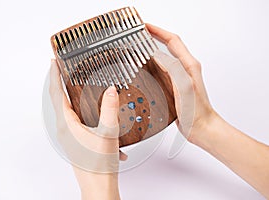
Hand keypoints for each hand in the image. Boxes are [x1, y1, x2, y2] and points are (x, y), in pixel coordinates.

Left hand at [49, 59, 124, 199]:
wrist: (99, 185)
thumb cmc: (100, 165)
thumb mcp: (107, 133)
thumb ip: (109, 109)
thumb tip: (110, 91)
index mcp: (67, 124)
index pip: (56, 93)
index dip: (54, 75)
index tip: (53, 62)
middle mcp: (65, 129)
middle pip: (59, 99)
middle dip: (60, 81)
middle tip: (63, 68)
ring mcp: (70, 135)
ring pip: (67, 109)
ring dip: (70, 94)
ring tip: (75, 83)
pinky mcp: (76, 139)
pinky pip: (75, 118)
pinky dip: (80, 108)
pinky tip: (92, 109)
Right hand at [146, 23, 216, 140]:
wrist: (202, 127)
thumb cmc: (197, 111)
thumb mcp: (184, 86)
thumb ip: (173, 68)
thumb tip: (158, 55)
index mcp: (189, 65)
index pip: (173, 40)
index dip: (158, 31)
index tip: (146, 26)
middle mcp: (185, 69)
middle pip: (168, 46)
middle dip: (154, 37)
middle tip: (141, 35)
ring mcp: (179, 78)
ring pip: (164, 58)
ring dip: (152, 50)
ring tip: (140, 48)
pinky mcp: (175, 87)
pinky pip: (162, 71)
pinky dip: (152, 66)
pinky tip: (145, 70)